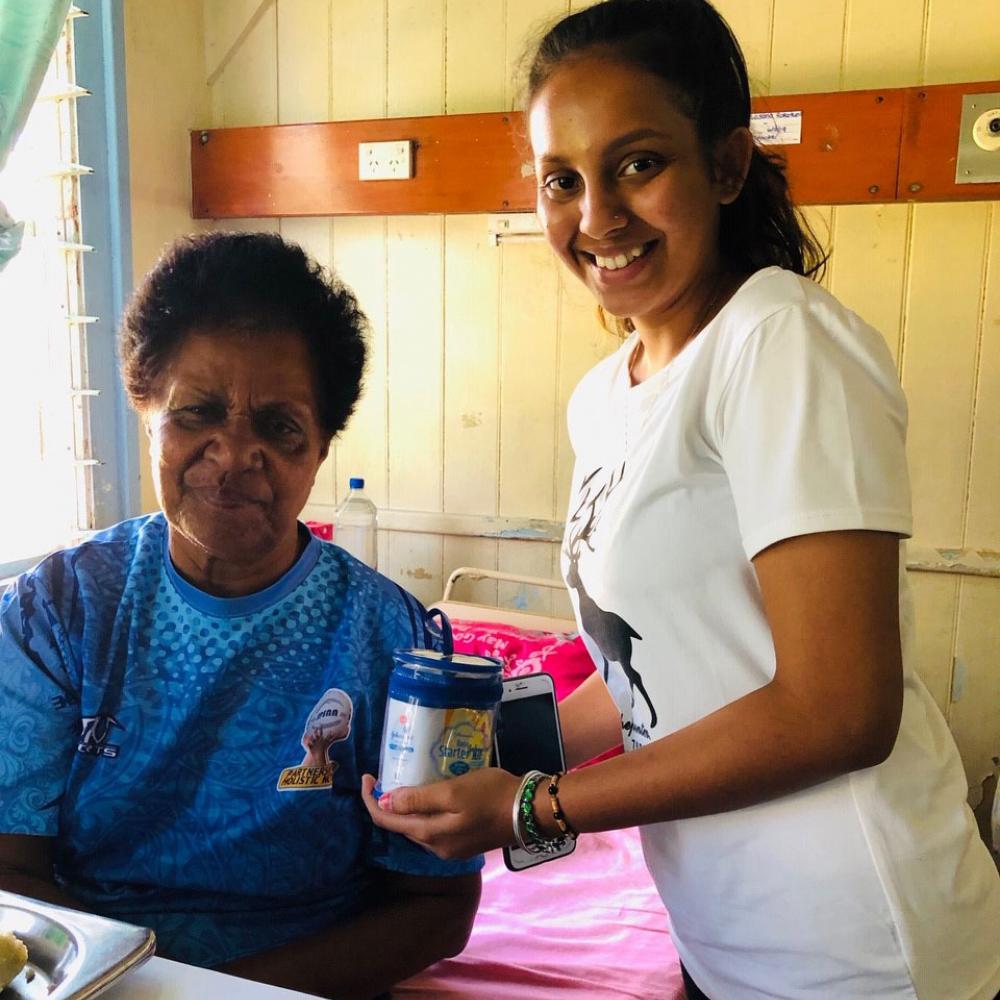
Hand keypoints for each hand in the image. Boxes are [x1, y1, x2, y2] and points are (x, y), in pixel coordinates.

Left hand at [361, 768, 520, 859]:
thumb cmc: (490, 795)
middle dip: (385, 802)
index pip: (386, 820)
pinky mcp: (463, 842)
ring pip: (416, 827)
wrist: (529, 812)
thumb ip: (418, 799)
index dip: (371, 799)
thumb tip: (384, 802)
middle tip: (383, 774)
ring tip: (402, 781)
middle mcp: (435, 847)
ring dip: (404, 808)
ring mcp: (450, 847)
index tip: (367, 776)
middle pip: (399, 825)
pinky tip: (427, 795)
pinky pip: (432, 827)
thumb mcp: (452, 791)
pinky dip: (422, 812)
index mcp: (429, 835)